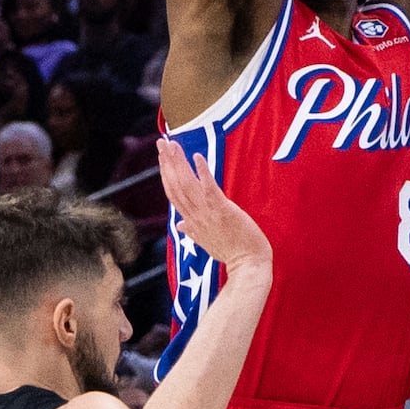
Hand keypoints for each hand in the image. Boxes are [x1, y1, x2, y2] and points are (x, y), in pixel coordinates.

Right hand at [158, 137, 271, 279]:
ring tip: (173, 145)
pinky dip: (202, 172)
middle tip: (162, 143)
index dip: (166, 175)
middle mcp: (195, 216)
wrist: (247, 265)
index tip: (162, 158)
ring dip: (179, 163)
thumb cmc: (231, 252)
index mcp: (191, 222)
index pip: (173, 194)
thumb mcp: (206, 241)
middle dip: (167, 163)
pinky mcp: (222, 210)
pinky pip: (209, 189)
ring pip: (187, 185)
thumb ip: (192, 230)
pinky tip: (197, 157)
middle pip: (176, 186)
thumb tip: (179, 225)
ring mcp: (207, 214)